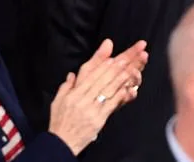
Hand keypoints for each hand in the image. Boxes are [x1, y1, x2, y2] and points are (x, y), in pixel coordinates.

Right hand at [49, 38, 147, 155]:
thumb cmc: (59, 121)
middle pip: (103, 77)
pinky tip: (130, 88)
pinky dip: (120, 95)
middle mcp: (83, 96)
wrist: (61, 142)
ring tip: (135, 66)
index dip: (103, 61)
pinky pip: (111, 105)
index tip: (114, 52)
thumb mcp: (58, 100)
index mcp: (75, 91)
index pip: (91, 72)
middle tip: (132, 55)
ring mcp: (92, 107)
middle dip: (119, 64)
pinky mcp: (98, 119)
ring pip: (109, 88)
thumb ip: (67, 86)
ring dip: (123, 76)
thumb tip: (72, 75)